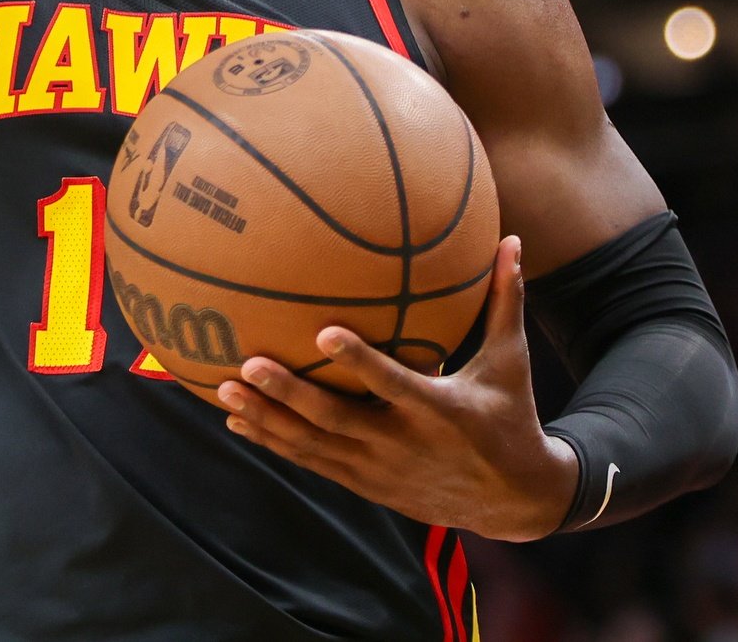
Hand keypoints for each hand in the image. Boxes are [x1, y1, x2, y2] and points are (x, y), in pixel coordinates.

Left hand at [216, 235, 579, 542]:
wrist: (514, 500)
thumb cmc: (510, 415)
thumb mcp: (511, 362)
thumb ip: (505, 300)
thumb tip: (512, 237)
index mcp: (440, 410)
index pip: (393, 384)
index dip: (359, 363)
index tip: (323, 333)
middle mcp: (403, 444)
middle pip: (336, 420)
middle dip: (289, 395)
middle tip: (247, 365)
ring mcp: (380, 470)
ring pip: (314, 447)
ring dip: (268, 421)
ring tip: (224, 392)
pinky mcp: (367, 485)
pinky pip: (314, 463)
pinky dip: (276, 443)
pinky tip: (239, 421)